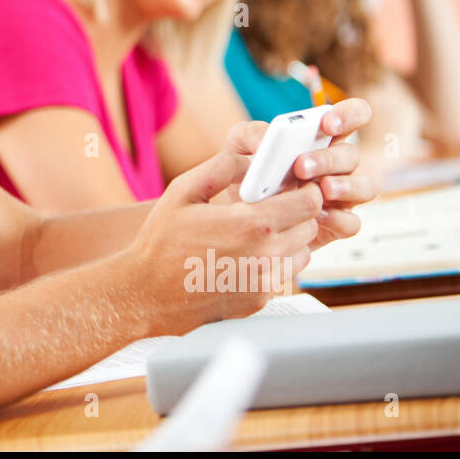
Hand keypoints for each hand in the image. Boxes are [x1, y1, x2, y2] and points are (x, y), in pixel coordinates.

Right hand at [126, 148, 323, 336]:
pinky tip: (245, 256)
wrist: (149, 294)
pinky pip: (283, 275)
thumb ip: (221, 166)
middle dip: (297, 213)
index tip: (293, 187)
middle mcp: (265, 256)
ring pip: (302, 253)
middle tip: (273, 207)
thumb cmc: (161, 243)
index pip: (308, 203)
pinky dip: (273, 263)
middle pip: (310, 227)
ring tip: (257, 233)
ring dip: (289, 239)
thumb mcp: (183, 191)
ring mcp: (264, 282)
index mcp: (251, 224)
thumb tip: (250, 158)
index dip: (306, 190)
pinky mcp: (260, 300)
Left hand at [225, 97, 376, 249]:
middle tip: (301, 166)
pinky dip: (339, 219)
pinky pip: (352, 222)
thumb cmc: (247, 173)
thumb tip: (266, 140)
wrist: (239, 214)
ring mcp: (343, 194)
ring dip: (346, 186)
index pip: (354, 115)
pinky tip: (318, 217)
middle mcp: (338, 164)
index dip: (349, 115)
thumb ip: (251, 134)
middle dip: (329, 159)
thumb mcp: (240, 147)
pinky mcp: (338, 224)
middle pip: (352, 155)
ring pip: (366, 187)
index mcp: (322, 137)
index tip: (327, 124)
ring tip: (320, 189)